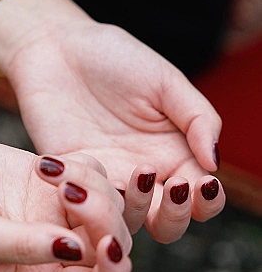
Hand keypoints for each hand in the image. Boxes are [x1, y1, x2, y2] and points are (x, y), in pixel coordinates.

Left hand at [0, 0, 224, 243]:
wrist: (57, 46)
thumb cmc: (115, 56)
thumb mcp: (164, 80)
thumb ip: (197, 117)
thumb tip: (215, 163)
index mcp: (175, 154)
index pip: (201, 198)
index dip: (207, 203)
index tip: (201, 184)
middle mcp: (142, 176)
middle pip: (167, 225)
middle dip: (174, 219)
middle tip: (169, 189)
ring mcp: (104, 179)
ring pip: (122, 225)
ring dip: (125, 213)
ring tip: (123, 179)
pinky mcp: (68, 178)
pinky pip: (78, 207)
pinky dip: (80, 201)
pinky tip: (73, 180)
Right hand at [0, 139, 132, 271]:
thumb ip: (22, 246)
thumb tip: (77, 250)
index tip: (107, 244)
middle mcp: (51, 251)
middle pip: (111, 242)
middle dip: (106, 216)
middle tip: (70, 190)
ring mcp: (51, 212)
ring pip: (108, 204)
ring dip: (96, 185)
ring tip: (54, 170)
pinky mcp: (47, 179)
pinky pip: (90, 173)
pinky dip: (83, 165)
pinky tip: (45, 162)